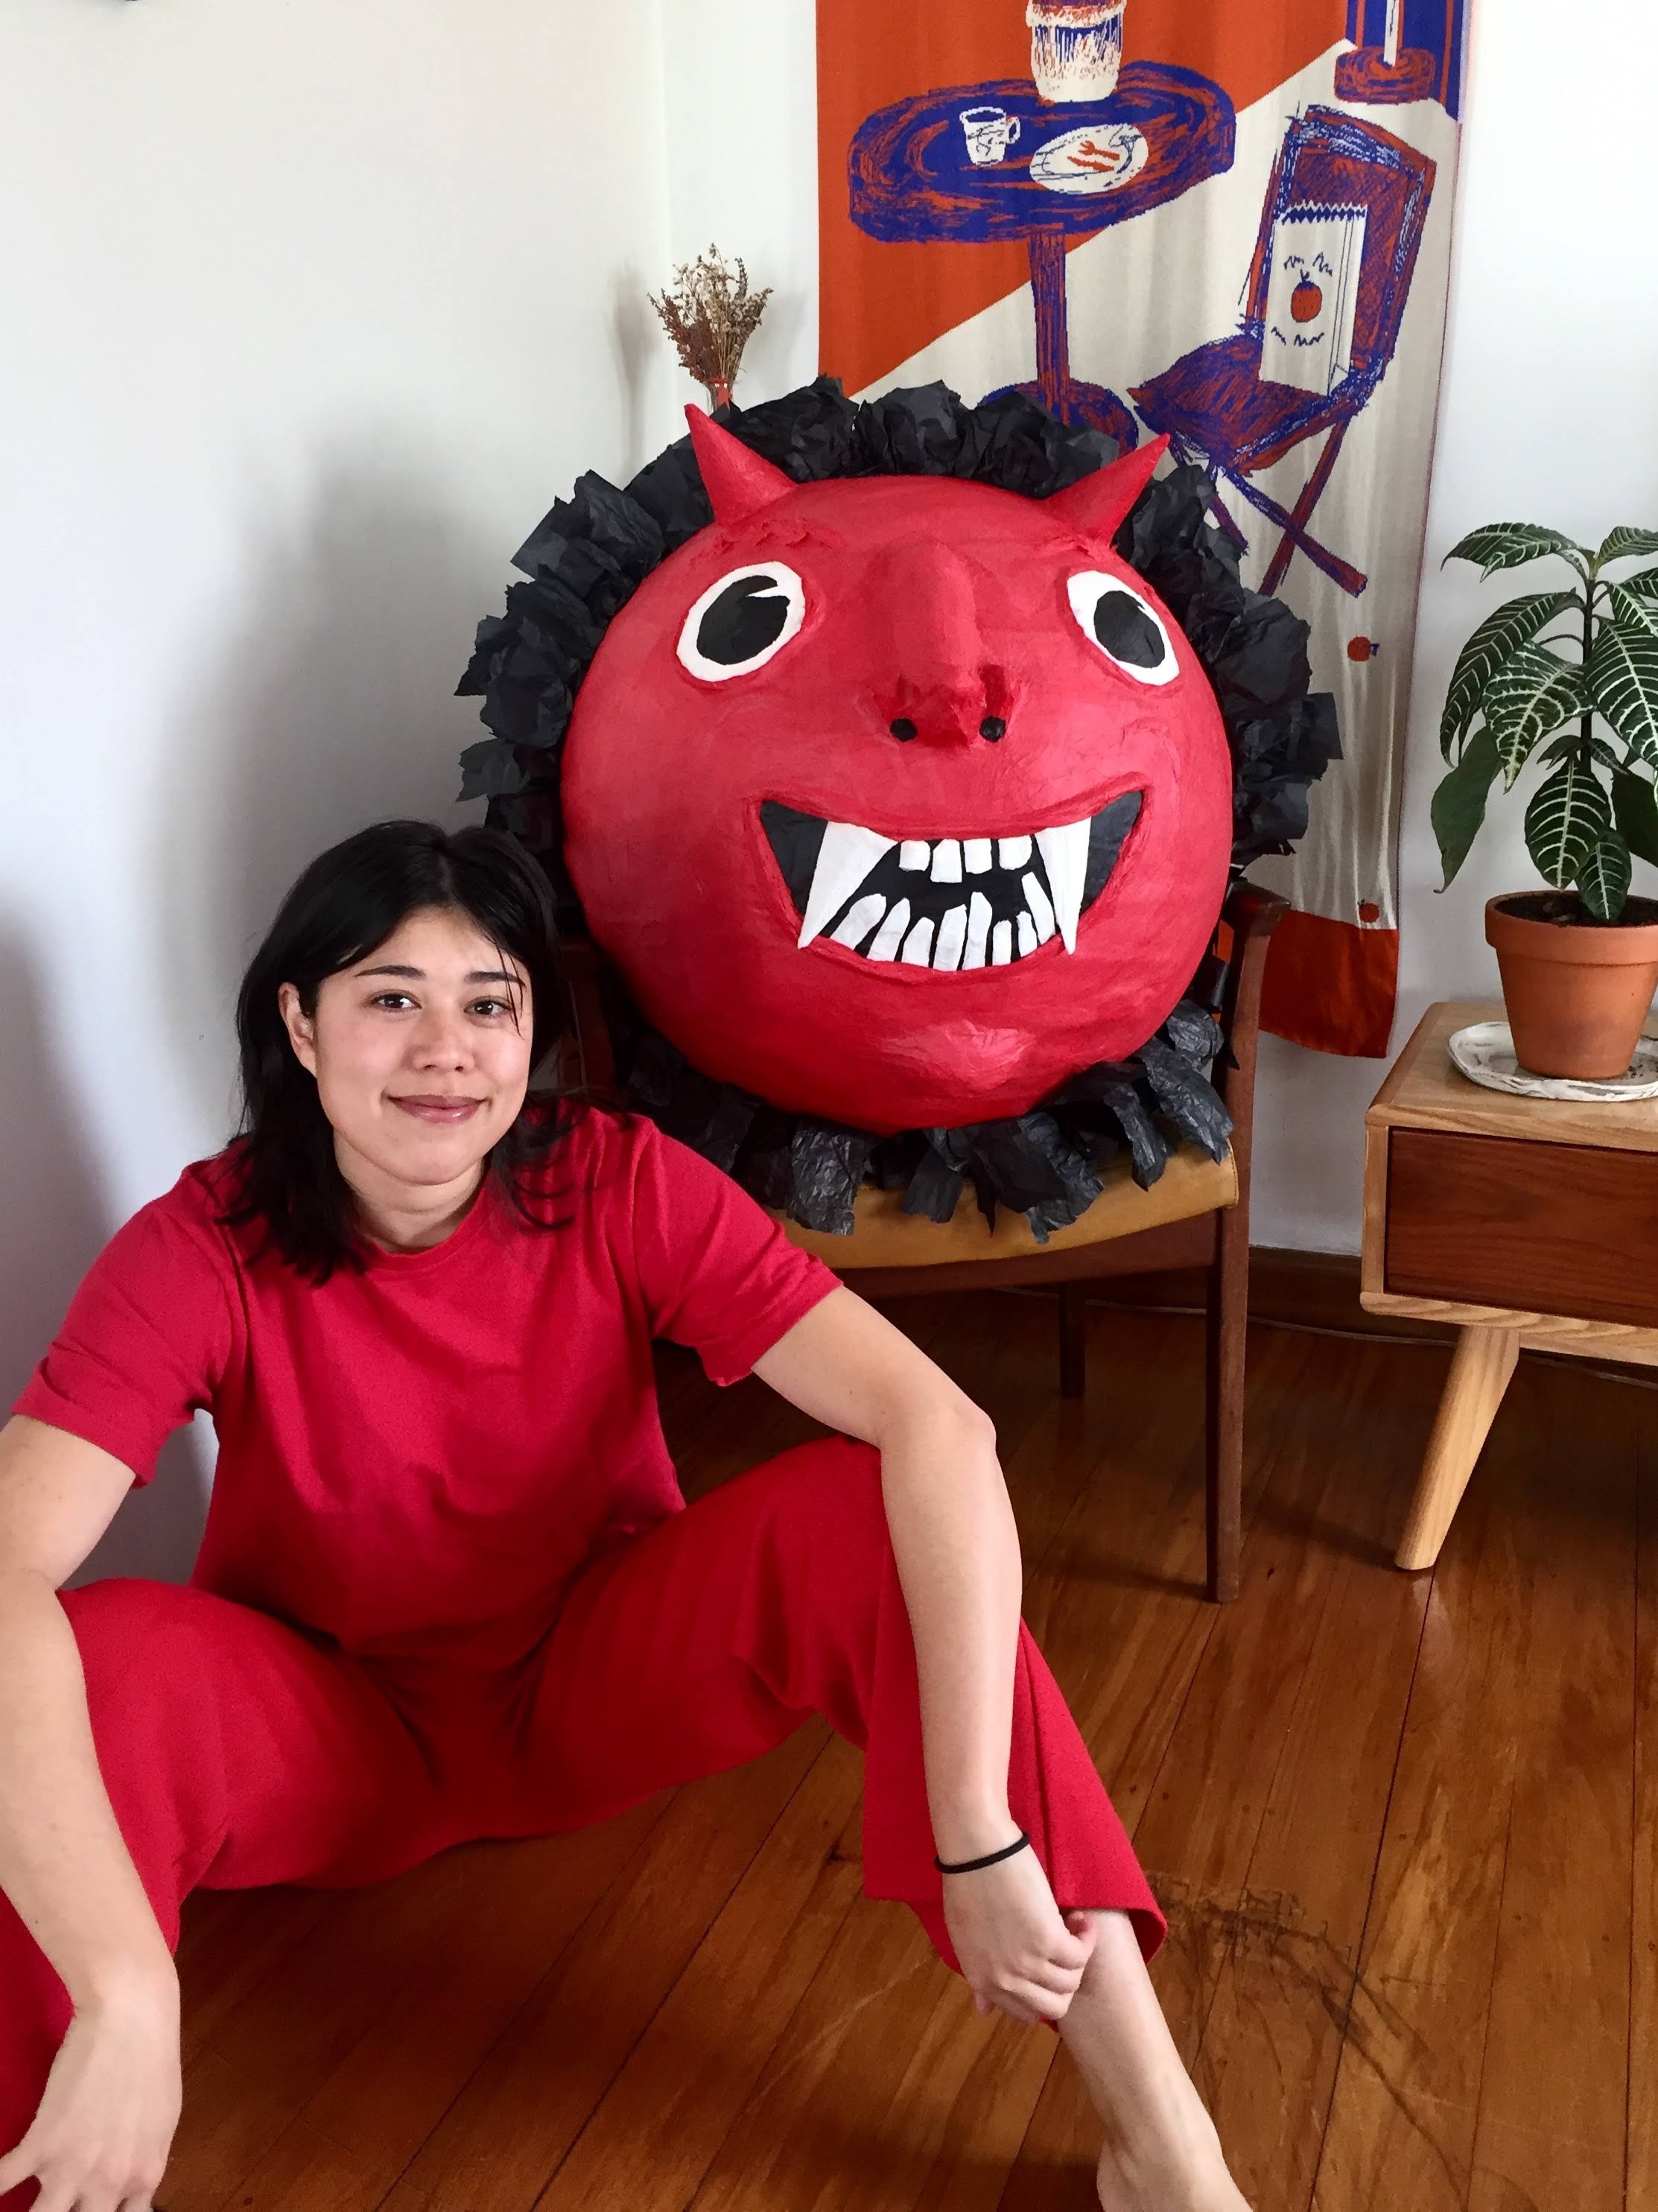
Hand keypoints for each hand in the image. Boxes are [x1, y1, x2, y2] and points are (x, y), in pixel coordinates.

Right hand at [0, 1978, 181, 2211]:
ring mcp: (72, 2167)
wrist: (132, 2016)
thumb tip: (128, 2182)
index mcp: (144, 2175)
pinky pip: (3, 2181)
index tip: (87, 2211)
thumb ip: (142, 2159)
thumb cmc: (154, 2059)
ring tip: (18, 2208)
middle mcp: (109, 2183)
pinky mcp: (40, 2144)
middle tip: (54, 2207)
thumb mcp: (162, 2119)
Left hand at [940, 1842, 1098, 2025]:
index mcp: (982, 1980)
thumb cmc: (967, 1884)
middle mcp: (1005, 1979)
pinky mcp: (1047, 1940)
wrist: (975, 1850)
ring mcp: (1026, 1963)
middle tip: (1065, 1951)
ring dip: (1079, 1956)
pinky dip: (1088, 1937)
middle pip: (1054, 2006)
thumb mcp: (965, 1940)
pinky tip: (1081, 1919)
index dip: (1043, 1993)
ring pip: (1071, 1982)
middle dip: (1065, 1981)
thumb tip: (984, 2009)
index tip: (1048, 1967)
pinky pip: (1081, 1955)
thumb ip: (980, 1976)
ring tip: (1073, 1927)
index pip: (1025, 2012)